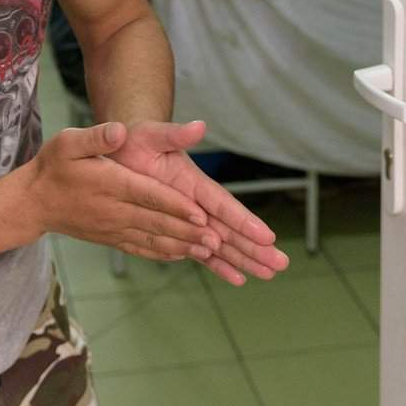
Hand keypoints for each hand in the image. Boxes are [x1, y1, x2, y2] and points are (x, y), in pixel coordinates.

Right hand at [23, 122, 219, 264]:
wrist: (33, 202)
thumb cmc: (53, 167)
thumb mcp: (68, 142)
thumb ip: (96, 137)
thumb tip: (120, 130)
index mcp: (110, 184)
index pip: (148, 196)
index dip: (175, 205)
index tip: (200, 213)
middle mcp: (114, 211)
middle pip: (158, 222)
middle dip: (189, 231)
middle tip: (218, 240)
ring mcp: (114, 228)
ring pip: (153, 239)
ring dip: (183, 246)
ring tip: (210, 252)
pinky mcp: (111, 238)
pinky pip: (141, 248)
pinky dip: (163, 253)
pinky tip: (182, 256)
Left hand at [112, 119, 290, 285]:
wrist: (123, 152)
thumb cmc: (137, 141)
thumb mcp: (152, 135)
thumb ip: (175, 134)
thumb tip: (198, 125)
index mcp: (193, 182)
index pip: (222, 204)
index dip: (243, 220)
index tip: (266, 235)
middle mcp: (196, 203)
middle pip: (230, 228)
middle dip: (254, 246)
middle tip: (281, 263)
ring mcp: (190, 218)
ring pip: (222, 243)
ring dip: (245, 259)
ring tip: (270, 274)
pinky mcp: (179, 229)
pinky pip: (201, 251)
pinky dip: (218, 265)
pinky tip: (238, 279)